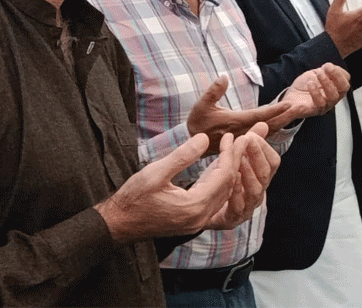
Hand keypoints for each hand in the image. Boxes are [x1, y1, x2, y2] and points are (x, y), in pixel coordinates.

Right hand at [95, 132, 240, 241]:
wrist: (117, 224)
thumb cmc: (133, 198)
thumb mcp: (156, 172)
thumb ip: (182, 156)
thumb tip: (205, 138)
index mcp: (194, 207)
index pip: (224, 176)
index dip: (231, 154)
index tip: (235, 136)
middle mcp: (200, 218)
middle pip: (228, 185)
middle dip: (236, 161)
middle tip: (244, 139)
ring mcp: (197, 222)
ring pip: (224, 193)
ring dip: (230, 171)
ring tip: (234, 149)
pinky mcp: (192, 221)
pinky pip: (215, 199)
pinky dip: (220, 182)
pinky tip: (220, 167)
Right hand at [186, 76, 289, 153]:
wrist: (192, 144)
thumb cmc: (197, 123)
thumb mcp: (201, 106)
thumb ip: (213, 91)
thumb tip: (224, 76)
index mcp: (236, 122)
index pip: (260, 115)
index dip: (276, 110)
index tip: (290, 104)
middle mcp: (243, 132)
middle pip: (270, 125)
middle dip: (285, 117)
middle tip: (300, 109)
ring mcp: (244, 139)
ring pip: (267, 132)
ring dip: (281, 123)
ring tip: (294, 115)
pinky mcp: (244, 143)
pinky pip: (262, 137)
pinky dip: (273, 130)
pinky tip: (281, 125)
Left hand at [204, 123, 280, 229]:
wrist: (198, 210)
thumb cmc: (218, 181)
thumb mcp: (232, 158)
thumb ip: (249, 143)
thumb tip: (263, 124)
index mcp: (260, 178)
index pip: (273, 162)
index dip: (264, 148)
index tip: (251, 135)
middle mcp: (257, 193)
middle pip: (265, 175)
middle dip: (256, 155)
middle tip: (246, 140)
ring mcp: (246, 208)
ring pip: (255, 191)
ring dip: (248, 173)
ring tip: (239, 159)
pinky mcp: (232, 220)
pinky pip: (238, 208)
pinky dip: (236, 194)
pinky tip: (230, 181)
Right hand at [268, 63, 350, 125]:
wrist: (302, 91)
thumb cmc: (296, 100)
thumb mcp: (288, 107)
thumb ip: (285, 113)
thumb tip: (276, 121)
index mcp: (316, 108)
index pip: (322, 104)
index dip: (317, 94)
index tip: (309, 83)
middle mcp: (328, 102)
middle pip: (335, 96)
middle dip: (327, 83)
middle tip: (318, 73)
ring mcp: (335, 92)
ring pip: (343, 87)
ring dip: (334, 75)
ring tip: (324, 67)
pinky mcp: (338, 82)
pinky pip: (346, 77)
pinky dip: (338, 70)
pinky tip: (328, 66)